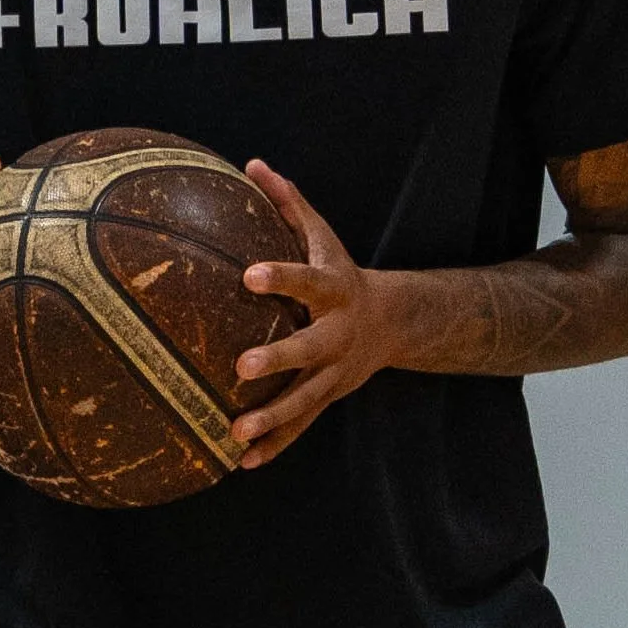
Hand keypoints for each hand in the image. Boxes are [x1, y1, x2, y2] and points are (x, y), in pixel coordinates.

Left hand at [231, 161, 407, 468]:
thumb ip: (288, 203)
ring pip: (305, 399)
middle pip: (308, 349)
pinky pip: (302, 426)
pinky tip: (242, 463)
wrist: (392, 322)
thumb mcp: (322, 235)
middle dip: (278, 360)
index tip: (248, 275)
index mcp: (333, 291)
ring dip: (272, 418)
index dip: (281, 278)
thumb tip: (252, 164)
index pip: (306, 281)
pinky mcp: (328, 396)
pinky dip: (275, 446)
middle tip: (240, 366)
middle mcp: (336, 335)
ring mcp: (334, 371)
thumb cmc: (340, 271)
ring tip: (235, 433)